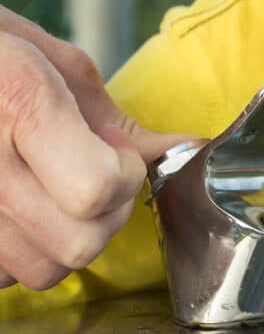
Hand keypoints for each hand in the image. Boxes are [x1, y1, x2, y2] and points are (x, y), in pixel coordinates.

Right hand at [0, 7, 187, 290]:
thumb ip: (116, 119)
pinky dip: (15, 252)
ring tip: (44, 189)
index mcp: (20, 104)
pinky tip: (10, 208)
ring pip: (39, 271)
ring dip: (61, 238)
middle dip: (105, 214)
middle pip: (78, 245)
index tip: (113, 150)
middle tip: (91, 173)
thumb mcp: (55, 62)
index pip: (95, 190)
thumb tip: (178, 150)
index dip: (123, 176)